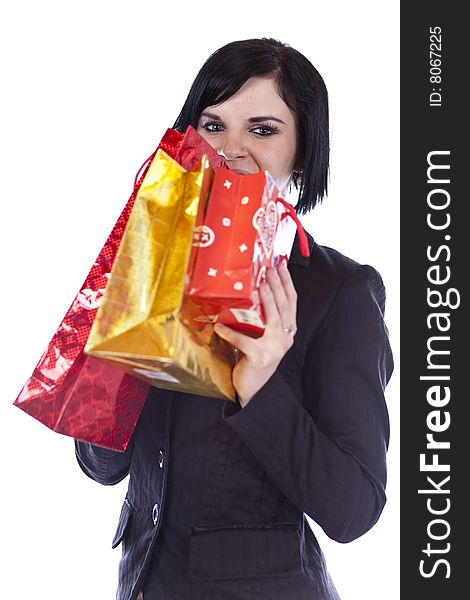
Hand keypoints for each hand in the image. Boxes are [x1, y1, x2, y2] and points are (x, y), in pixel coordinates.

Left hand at [213, 260, 297, 406]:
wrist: (254, 389)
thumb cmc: (255, 359)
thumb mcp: (263, 337)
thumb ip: (262, 319)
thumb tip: (250, 292)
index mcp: (287, 331)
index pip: (291, 302)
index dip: (287, 282)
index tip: (280, 265)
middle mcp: (285, 338)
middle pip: (285, 306)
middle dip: (278, 284)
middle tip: (269, 268)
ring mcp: (274, 348)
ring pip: (274, 319)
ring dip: (267, 299)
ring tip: (259, 284)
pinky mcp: (260, 357)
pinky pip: (244, 341)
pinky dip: (231, 333)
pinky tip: (220, 326)